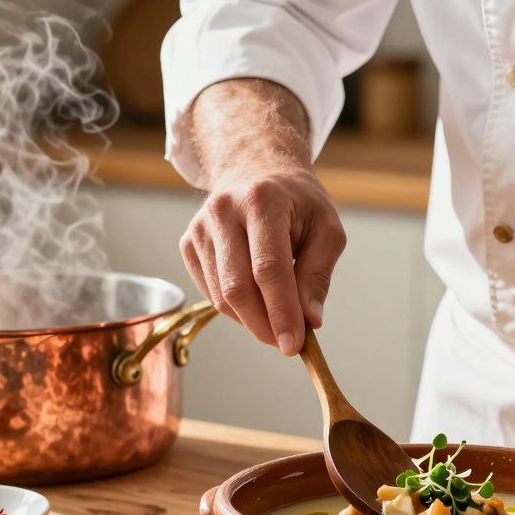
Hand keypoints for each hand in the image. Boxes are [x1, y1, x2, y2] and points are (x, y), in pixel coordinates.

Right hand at [180, 165, 345, 355]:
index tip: (293, 345)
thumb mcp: (326, 228)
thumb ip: (318, 274)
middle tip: (287, 343)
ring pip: (221, 296)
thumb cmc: (297, 202)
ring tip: (277, 318)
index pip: (269, 268)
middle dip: (264, 325)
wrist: (256, 169)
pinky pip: (210, 293)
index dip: (281, 312)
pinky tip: (256, 300)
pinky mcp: (188, 243)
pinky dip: (236, 309)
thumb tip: (309, 321)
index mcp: (262, 200)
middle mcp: (223, 210)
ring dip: (252, 320)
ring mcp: (200, 228)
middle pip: (238, 287)